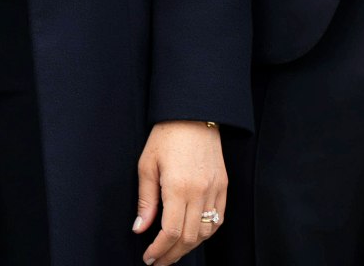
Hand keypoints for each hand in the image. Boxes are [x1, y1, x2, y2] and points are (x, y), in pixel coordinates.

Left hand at [133, 121, 226, 264]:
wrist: (194, 112)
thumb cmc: (167, 134)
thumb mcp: (147, 164)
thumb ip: (145, 200)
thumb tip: (140, 229)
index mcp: (178, 187)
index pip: (171, 233)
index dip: (159, 251)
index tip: (148, 258)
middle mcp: (200, 191)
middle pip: (189, 238)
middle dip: (171, 255)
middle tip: (158, 261)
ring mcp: (215, 188)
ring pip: (205, 232)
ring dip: (189, 247)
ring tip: (173, 251)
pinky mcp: (223, 184)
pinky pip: (219, 218)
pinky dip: (206, 233)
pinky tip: (193, 235)